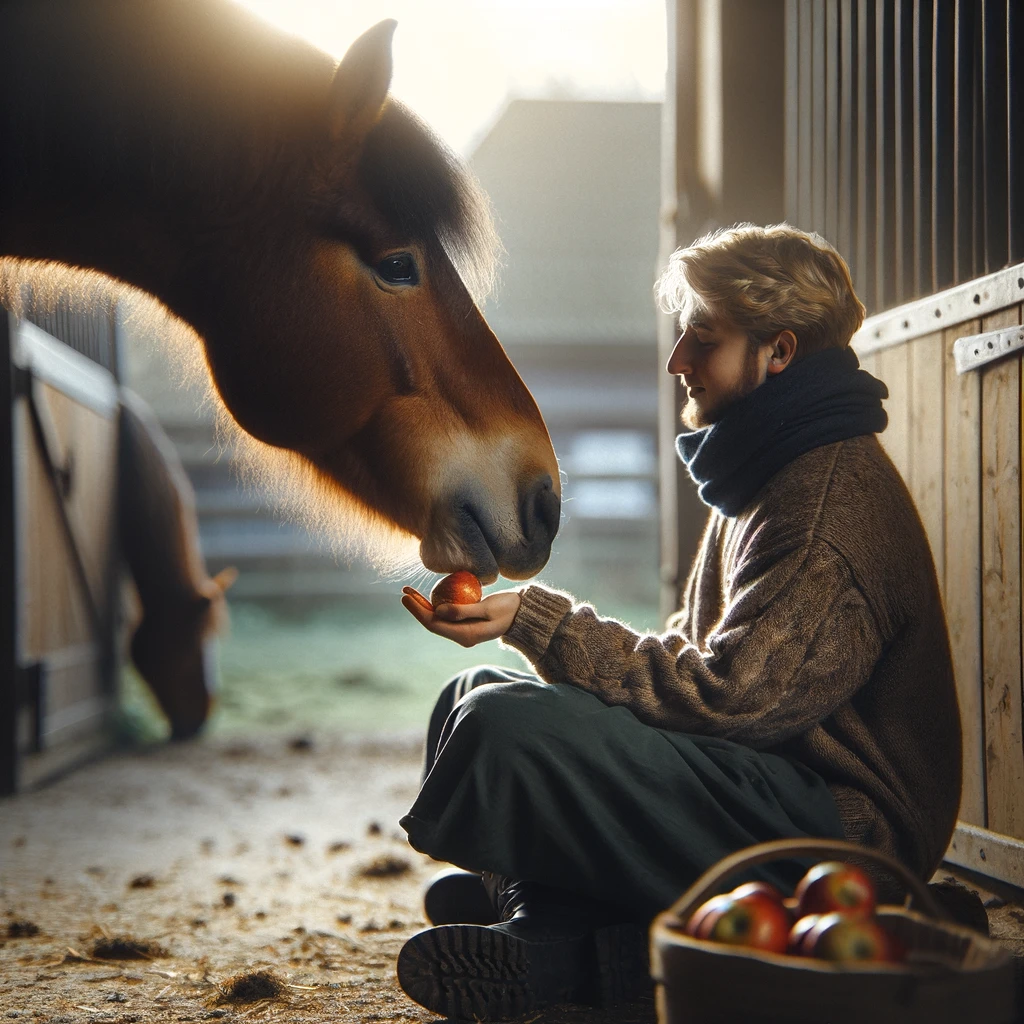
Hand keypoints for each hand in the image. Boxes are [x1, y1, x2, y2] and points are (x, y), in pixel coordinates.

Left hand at [401, 587, 521, 647]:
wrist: (523, 614)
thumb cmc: (508, 609)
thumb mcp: (488, 608)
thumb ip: (463, 610)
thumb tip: (438, 611)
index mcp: (465, 635)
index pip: (434, 624)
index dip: (418, 611)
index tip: (406, 597)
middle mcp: (461, 636)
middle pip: (432, 622)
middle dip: (417, 607)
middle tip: (404, 590)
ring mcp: (463, 631)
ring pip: (437, 618)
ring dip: (423, 605)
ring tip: (410, 591)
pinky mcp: (465, 623)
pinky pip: (446, 614)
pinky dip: (436, 604)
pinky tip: (428, 593)